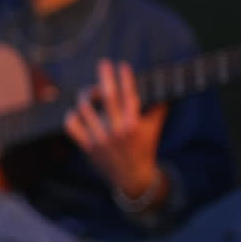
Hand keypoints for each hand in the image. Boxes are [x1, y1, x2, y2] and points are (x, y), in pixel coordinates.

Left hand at [64, 59, 167, 199]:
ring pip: (86, 109)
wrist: (132, 178)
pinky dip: (72, 115)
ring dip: (86, 95)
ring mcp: (100, 139)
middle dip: (105, 77)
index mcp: (134, 125)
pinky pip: (72, 126)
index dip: (125, 78)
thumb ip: (160, 108)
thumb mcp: (154, 129)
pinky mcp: (87, 147)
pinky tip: (77, 111)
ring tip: (90, 91)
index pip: (129, 95)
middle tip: (104, 63)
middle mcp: (116, 131)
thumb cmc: (144, 149)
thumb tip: (168, 88)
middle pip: (108, 97)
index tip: (122, 65)